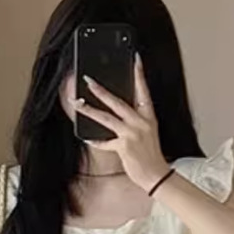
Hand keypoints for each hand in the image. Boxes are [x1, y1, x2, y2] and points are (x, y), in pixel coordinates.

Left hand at [75, 54, 169, 193]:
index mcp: (149, 116)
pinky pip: (105, 142)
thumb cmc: (151, 153)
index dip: (139, 74)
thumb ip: (135, 119)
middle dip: (101, 90)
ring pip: (107, 118)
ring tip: (77, 103)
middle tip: (88, 80)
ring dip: (90, 110)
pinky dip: (96, 141)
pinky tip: (87, 139)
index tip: (135, 59)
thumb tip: (117, 109)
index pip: (144, 90)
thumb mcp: (148, 131)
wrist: (156, 174)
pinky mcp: (124, 147)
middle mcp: (141, 122)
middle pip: (118, 102)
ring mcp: (132, 134)